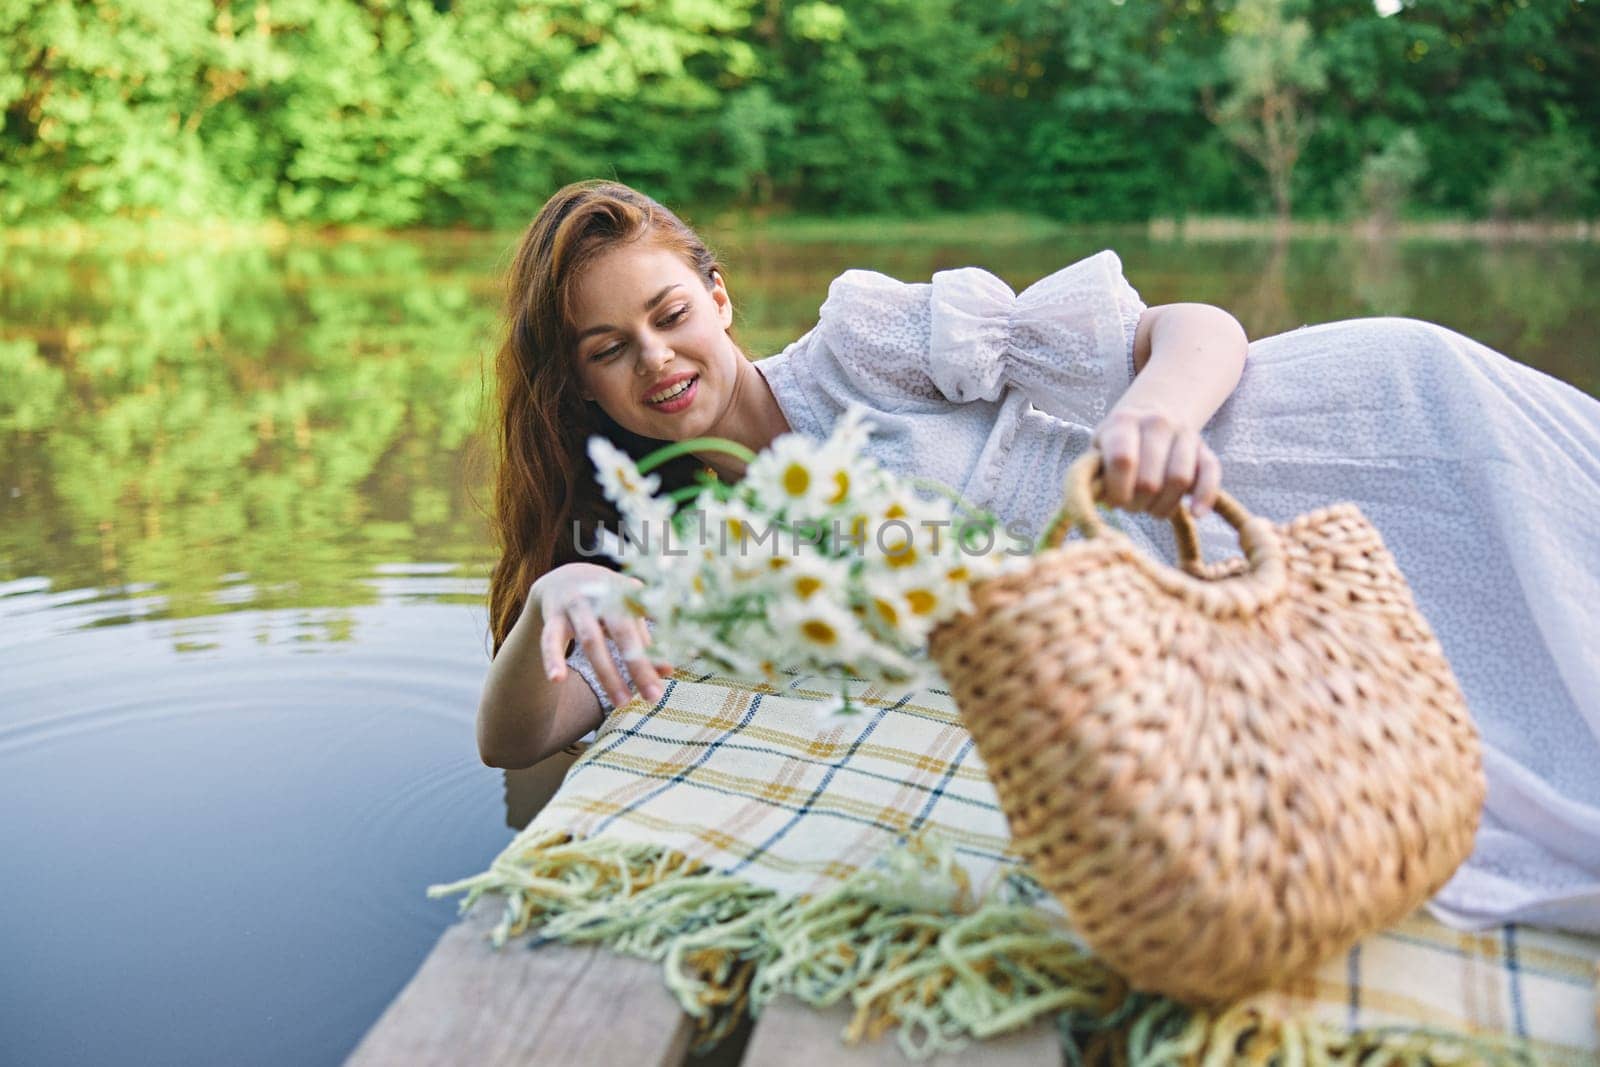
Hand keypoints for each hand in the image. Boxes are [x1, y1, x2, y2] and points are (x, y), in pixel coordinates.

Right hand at [531, 562, 673, 706]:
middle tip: (654, 696)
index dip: (658, 645)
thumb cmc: (605, 601)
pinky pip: (550, 640)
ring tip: (622, 702)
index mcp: (626, 592)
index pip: (647, 623)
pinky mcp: (553, 617)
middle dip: (638, 665)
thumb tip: (668, 671)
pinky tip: (557, 679)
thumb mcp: (626, 613)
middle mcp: (602, 596)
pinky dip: (552, 658)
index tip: (670, 672)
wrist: (562, 578)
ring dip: (608, 673)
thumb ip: (645, 639)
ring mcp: (576, 605)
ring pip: (591, 640)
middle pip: (622, 632)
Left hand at [1091, 406, 1221, 518]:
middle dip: (1138, 503)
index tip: (1114, 501)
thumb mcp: (1098, 451)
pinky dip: (1204, 497)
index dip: (1118, 490)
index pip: (1123, 460)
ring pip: (1179, 480)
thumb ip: (1093, 475)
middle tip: (1131, 505)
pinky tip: (1195, 514)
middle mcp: (1157, 423)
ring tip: (1151, 508)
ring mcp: (1185, 434)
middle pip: (1150, 479)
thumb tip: (1092, 504)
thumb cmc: (1117, 443)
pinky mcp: (1205, 449)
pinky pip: (1211, 476)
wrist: (1150, 416)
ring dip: (1163, 506)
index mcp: (1124, 422)